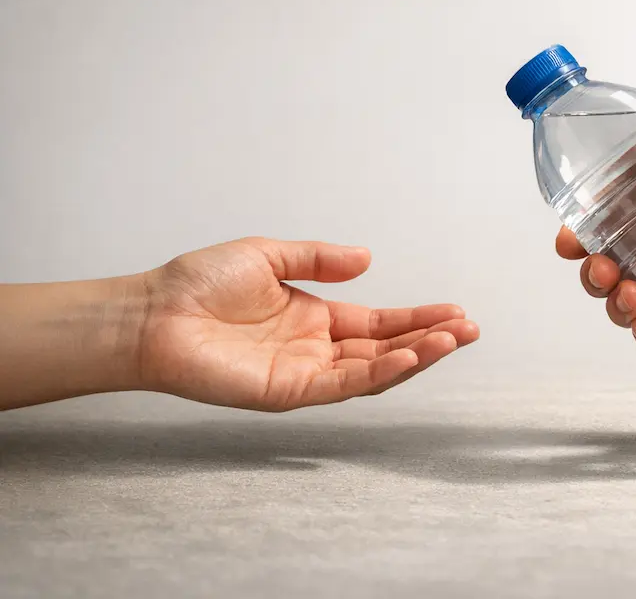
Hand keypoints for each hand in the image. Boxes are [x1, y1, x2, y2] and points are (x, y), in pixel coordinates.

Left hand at [136, 237, 478, 410]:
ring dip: (416, 357)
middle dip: (431, 339)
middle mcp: (316, 350)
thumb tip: (367, 258)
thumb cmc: (197, 285)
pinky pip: (343, 385)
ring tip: (453, 339)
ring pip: (373, 370)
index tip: (456, 311)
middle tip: (471, 328)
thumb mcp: (269, 255)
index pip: (379, 323)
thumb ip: (319, 259)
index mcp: (315, 319)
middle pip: (387, 348)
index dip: (418, 318)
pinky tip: (409, 356)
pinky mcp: (287, 391)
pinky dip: (379, 372)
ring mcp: (304, 374)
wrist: (152, 313)